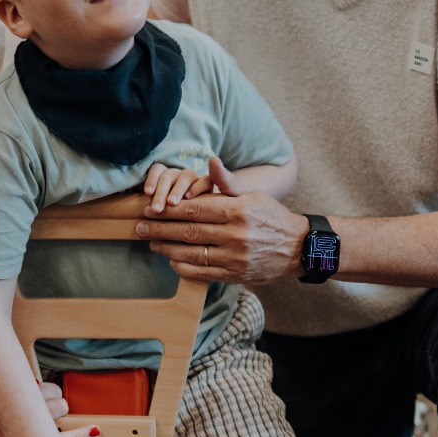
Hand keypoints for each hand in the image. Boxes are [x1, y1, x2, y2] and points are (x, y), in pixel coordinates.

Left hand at [135, 156, 307, 283]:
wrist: (299, 248)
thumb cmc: (272, 216)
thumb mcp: (253, 194)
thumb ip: (227, 181)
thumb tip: (210, 161)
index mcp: (237, 211)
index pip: (194, 209)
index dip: (168, 210)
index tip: (150, 209)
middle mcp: (235, 235)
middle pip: (188, 231)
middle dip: (159, 229)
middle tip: (139, 227)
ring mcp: (235, 258)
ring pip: (192, 253)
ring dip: (167, 249)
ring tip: (150, 243)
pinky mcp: (236, 275)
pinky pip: (203, 272)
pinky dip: (184, 267)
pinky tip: (171, 261)